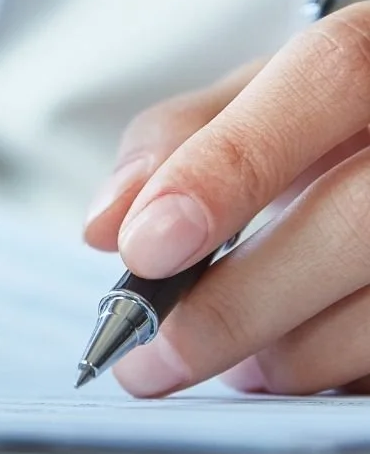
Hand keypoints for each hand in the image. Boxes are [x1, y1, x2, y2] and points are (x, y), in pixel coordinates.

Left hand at [83, 4, 369, 396]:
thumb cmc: (329, 118)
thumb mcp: (257, 98)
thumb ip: (177, 142)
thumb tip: (109, 225)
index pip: (325, 80)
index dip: (229, 167)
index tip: (145, 246)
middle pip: (357, 218)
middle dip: (237, 302)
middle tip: (153, 354)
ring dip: (290, 355)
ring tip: (237, 361)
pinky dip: (340, 373)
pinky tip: (302, 364)